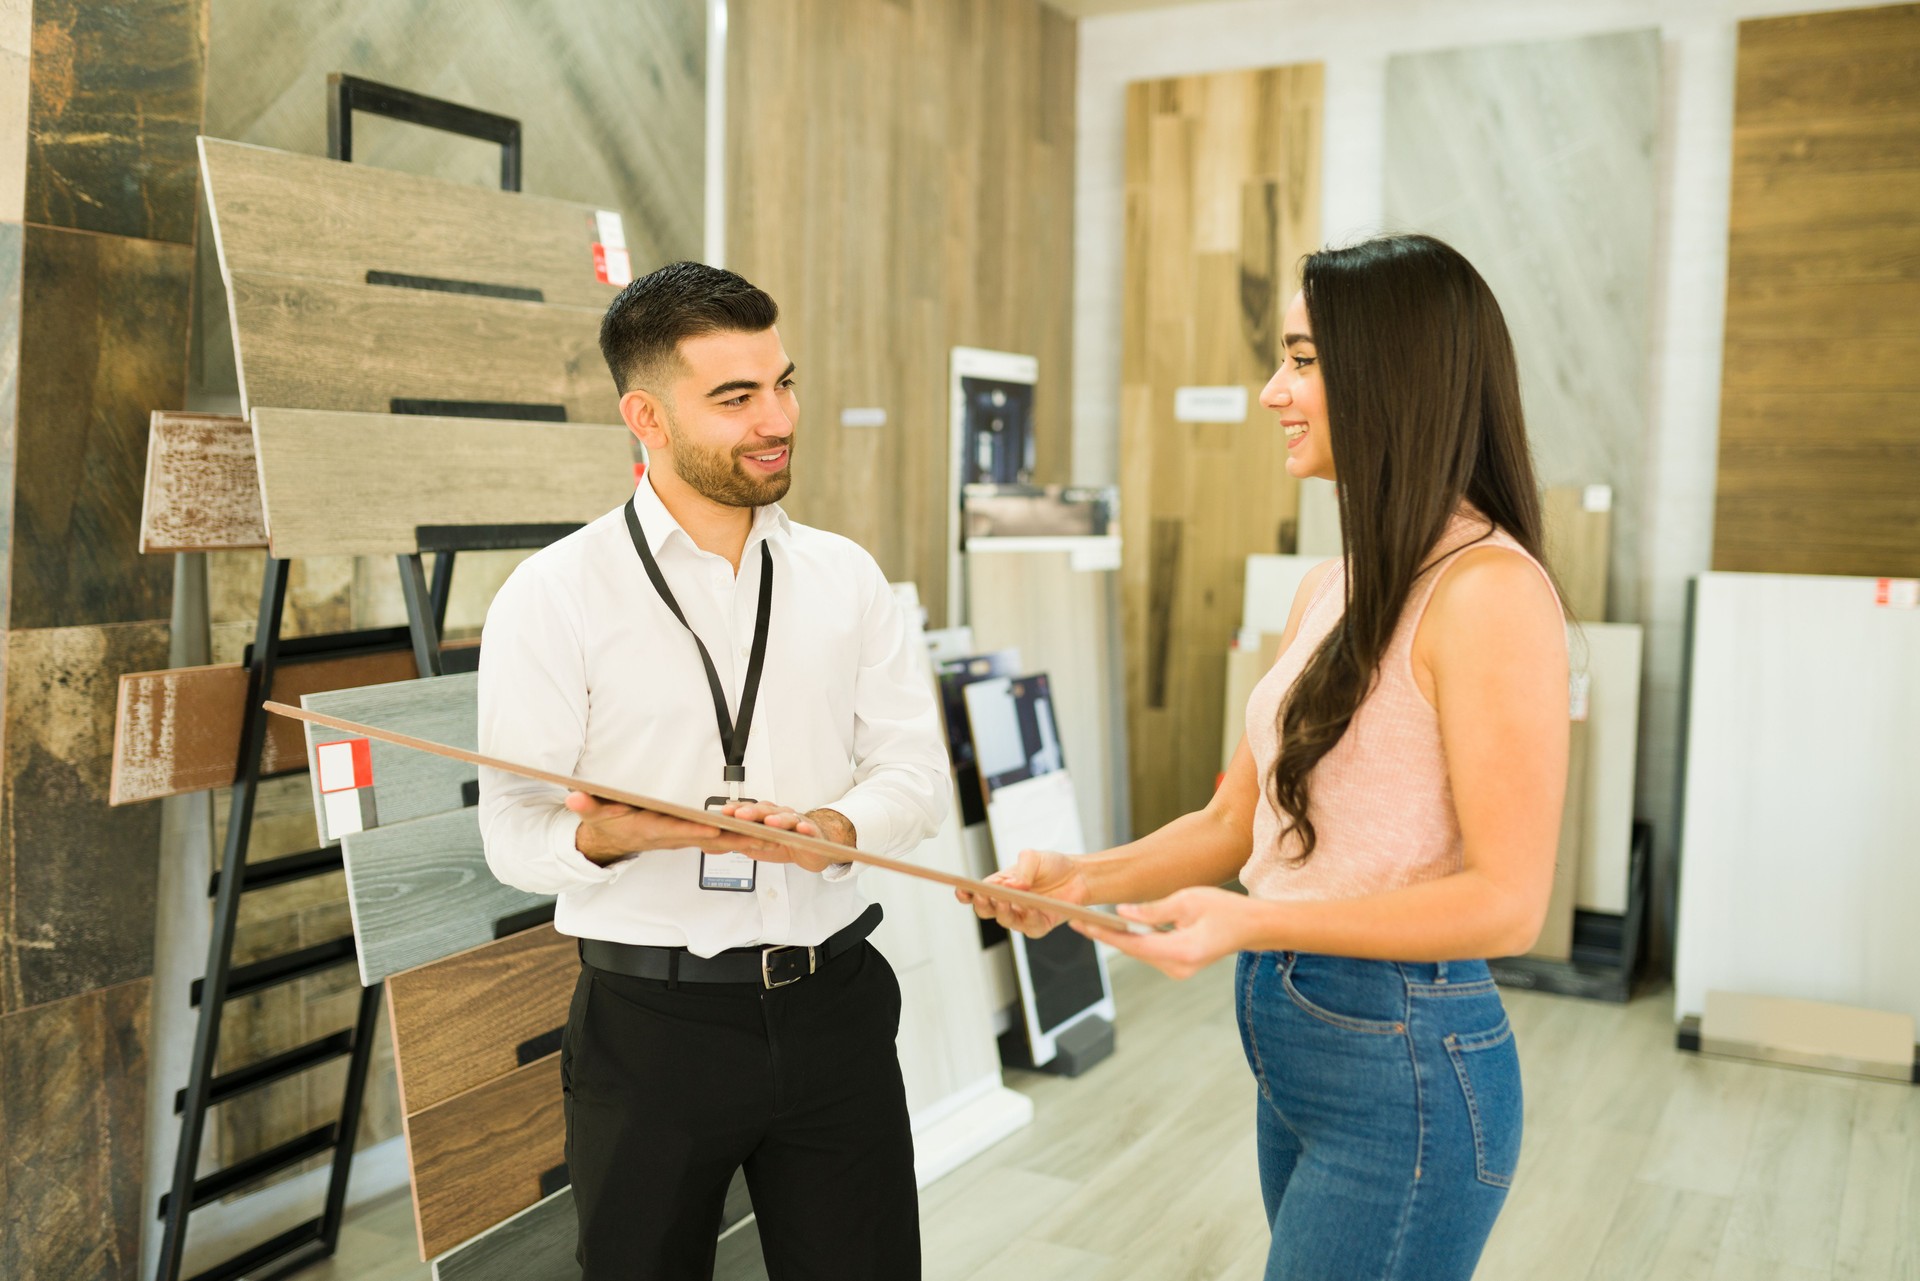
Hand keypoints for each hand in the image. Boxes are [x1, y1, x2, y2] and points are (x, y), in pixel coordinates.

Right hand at [567, 792, 778, 866]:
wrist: (607, 844)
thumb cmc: (605, 823)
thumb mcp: (592, 812)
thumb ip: (585, 804)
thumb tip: (573, 797)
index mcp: (651, 829)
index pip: (676, 830)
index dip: (695, 830)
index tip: (715, 827)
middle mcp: (672, 837)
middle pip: (707, 839)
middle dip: (734, 839)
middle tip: (763, 835)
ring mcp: (683, 839)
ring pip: (719, 842)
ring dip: (745, 841)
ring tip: (774, 837)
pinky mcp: (692, 837)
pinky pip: (721, 840)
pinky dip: (741, 839)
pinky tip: (764, 836)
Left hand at [718, 802, 853, 874]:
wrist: (814, 847)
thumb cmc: (785, 842)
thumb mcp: (758, 846)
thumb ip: (739, 842)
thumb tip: (709, 844)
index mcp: (766, 816)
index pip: (750, 811)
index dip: (737, 810)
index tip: (724, 812)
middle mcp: (781, 815)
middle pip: (766, 811)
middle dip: (753, 813)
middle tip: (740, 816)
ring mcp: (797, 822)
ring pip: (788, 818)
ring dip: (778, 819)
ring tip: (770, 823)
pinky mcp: (813, 833)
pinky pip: (810, 830)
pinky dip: (806, 829)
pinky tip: (802, 830)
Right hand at [955, 849, 1088, 938]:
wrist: (1078, 876)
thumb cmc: (1052, 866)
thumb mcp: (1033, 858)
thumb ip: (1021, 869)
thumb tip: (1011, 885)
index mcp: (999, 885)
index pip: (976, 893)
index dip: (965, 894)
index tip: (961, 890)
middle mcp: (1007, 903)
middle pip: (985, 910)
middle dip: (982, 904)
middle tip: (985, 895)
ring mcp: (1022, 916)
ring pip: (1005, 920)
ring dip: (1004, 911)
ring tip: (1007, 901)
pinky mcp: (1039, 926)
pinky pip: (1030, 927)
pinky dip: (1030, 918)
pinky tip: (1033, 908)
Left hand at [1071, 885, 1257, 978]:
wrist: (1252, 927)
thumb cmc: (1225, 909)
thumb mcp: (1188, 900)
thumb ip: (1153, 909)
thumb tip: (1122, 914)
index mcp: (1182, 951)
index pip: (1134, 944)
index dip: (1105, 935)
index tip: (1082, 925)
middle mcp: (1178, 967)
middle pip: (1133, 951)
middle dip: (1105, 936)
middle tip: (1077, 921)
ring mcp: (1179, 970)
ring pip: (1140, 952)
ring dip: (1118, 938)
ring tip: (1089, 923)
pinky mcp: (1178, 966)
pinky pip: (1150, 953)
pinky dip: (1134, 940)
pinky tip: (1116, 929)